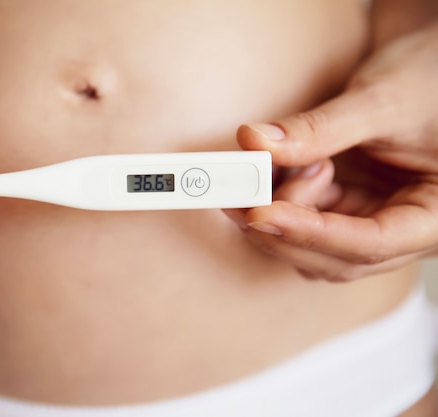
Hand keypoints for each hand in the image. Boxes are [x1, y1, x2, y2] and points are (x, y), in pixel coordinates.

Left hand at [225, 22, 437, 281]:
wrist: (431, 68)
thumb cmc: (430, 80)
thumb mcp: (382, 102)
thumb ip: (322, 128)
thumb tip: (255, 142)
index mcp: (436, 217)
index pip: (371, 243)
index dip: (310, 233)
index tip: (260, 214)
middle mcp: (406, 230)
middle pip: (335, 256)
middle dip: (282, 228)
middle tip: (237, 194)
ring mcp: (373, 220)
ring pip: (313, 244)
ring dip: (277, 213)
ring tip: (268, 164)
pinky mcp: (348, 206)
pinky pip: (305, 218)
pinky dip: (278, 199)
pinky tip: (271, 169)